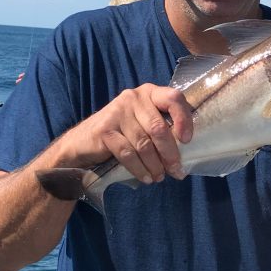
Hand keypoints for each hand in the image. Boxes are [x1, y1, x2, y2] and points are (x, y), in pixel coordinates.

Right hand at [58, 84, 193, 183]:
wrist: (82, 143)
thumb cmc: (122, 134)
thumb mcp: (143, 123)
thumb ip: (162, 127)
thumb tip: (188, 150)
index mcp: (149, 92)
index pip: (173, 98)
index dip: (184, 119)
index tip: (187, 140)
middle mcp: (133, 97)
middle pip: (158, 128)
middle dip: (170, 154)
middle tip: (177, 172)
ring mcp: (117, 112)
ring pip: (144, 144)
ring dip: (155, 165)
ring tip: (159, 177)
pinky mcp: (105, 129)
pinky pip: (128, 153)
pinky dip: (139, 169)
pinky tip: (146, 178)